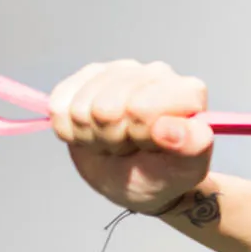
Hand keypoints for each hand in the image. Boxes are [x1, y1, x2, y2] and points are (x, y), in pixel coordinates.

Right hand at [48, 59, 213, 213]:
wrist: (135, 179)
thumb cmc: (164, 173)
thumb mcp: (186, 169)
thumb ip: (191, 146)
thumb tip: (172, 128)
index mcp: (187, 91)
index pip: (143, 107)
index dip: (140, 135)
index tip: (153, 145)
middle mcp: (154, 72)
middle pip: (106, 109)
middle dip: (115, 138)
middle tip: (133, 145)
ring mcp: (119, 71)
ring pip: (81, 108)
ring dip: (93, 136)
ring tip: (116, 141)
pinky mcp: (86, 78)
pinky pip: (59, 107)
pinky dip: (71, 131)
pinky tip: (94, 132)